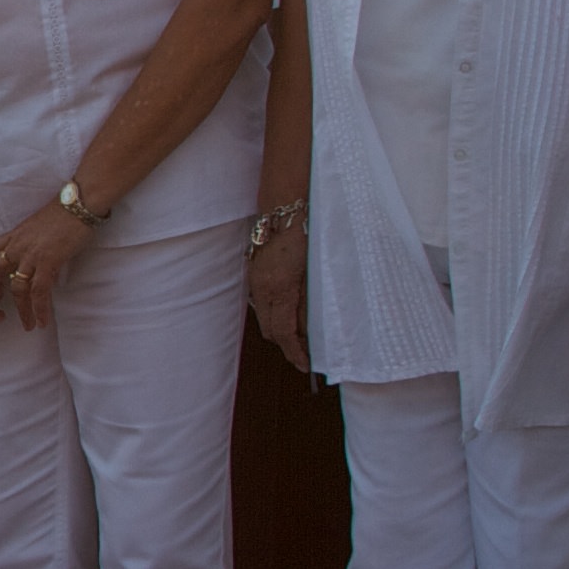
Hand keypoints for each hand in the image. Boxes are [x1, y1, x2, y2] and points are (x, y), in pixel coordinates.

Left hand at [0, 203, 96, 335]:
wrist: (79, 203)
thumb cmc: (64, 211)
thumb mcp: (38, 225)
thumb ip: (31, 242)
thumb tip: (37, 259)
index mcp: (13, 235)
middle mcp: (17, 245)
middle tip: (6, 311)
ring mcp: (30, 254)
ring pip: (17, 288)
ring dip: (23, 310)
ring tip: (28, 326)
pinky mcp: (47, 261)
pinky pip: (39, 291)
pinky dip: (40, 309)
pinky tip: (42, 322)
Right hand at [247, 227, 310, 372]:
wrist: (285, 204)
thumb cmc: (307, 232)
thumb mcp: (315, 270)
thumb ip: (311, 301)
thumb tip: (311, 329)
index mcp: (279, 289)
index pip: (284, 333)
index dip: (295, 352)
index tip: (306, 364)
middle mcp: (261, 288)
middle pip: (269, 330)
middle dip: (286, 344)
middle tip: (307, 350)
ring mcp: (254, 280)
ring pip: (263, 317)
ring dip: (279, 327)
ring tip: (300, 330)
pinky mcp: (253, 272)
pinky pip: (260, 302)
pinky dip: (274, 311)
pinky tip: (289, 307)